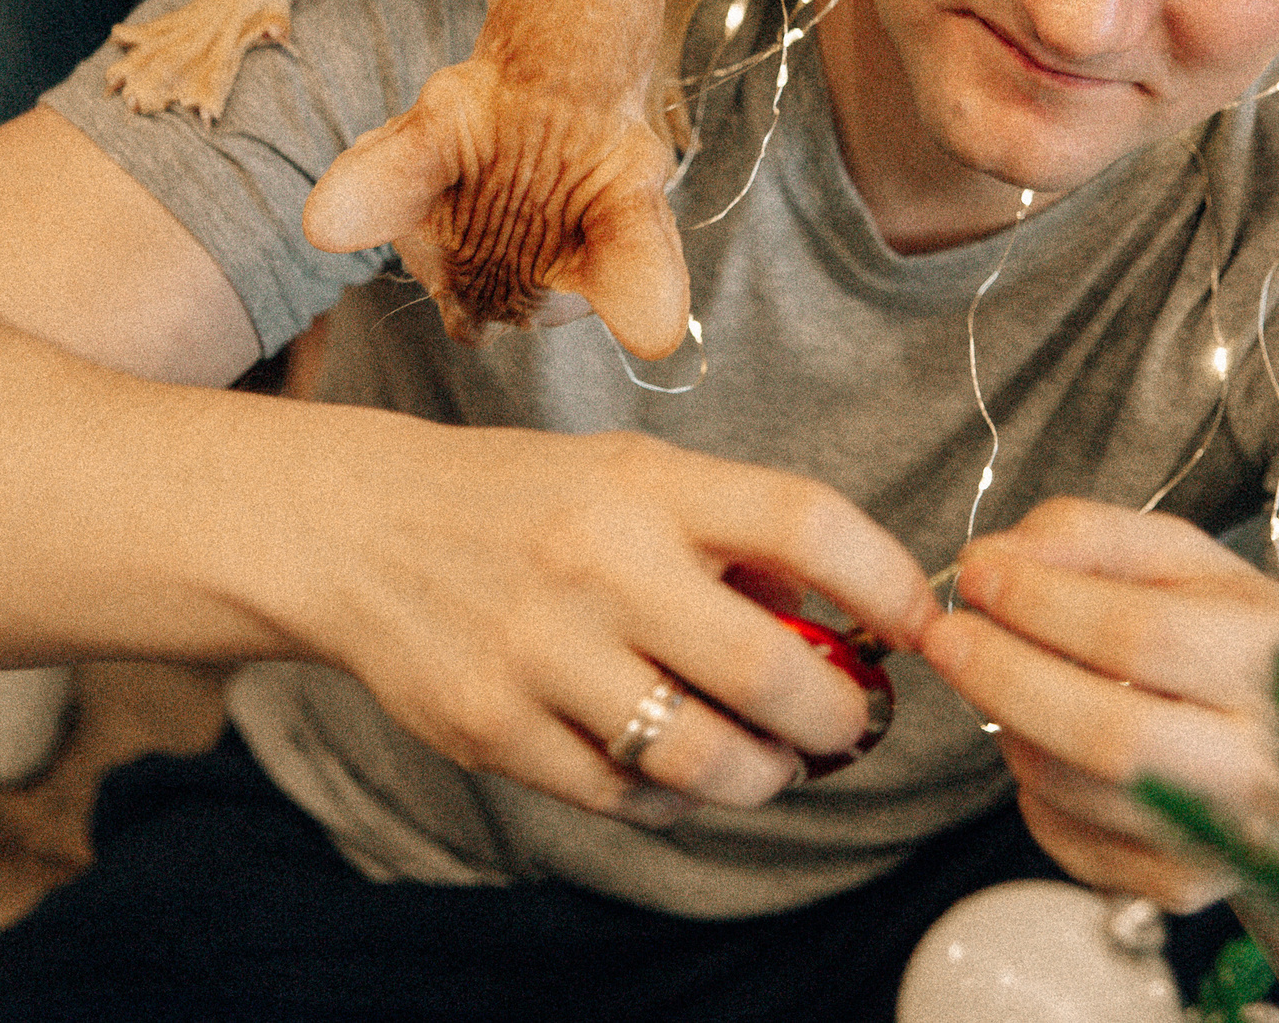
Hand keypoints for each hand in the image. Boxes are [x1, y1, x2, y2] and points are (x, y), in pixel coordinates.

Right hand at [261, 427, 934, 824]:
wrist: (358, 529)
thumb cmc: (520, 502)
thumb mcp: (629, 475)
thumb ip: (733, 532)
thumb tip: (856, 612)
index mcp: (645, 485)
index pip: (804, 520)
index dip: (886, 579)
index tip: (919, 622)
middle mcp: (598, 564)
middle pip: (769, 672)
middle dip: (838, 719)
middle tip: (848, 725)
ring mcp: (540, 654)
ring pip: (702, 762)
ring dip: (762, 778)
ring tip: (769, 763)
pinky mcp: (493, 728)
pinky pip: (623, 800)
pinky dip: (671, 803)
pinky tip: (672, 774)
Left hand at [918, 497, 1278, 911]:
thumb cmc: (1241, 647)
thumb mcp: (1192, 565)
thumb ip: (1093, 536)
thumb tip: (994, 555)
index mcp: (1274, 662)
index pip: (1140, 635)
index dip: (1041, 603)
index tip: (974, 572)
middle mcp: (1262, 764)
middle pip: (1106, 732)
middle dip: (1002, 676)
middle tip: (942, 635)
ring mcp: (1225, 841)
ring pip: (1073, 788)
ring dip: (1010, 726)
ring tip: (1000, 680)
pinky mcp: (1181, 888)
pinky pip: (1066, 836)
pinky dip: (1031, 784)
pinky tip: (1046, 742)